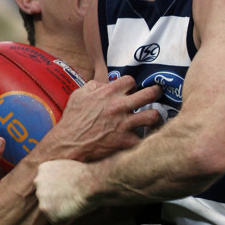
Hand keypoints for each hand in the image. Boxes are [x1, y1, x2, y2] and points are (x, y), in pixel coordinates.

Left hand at [34, 159, 98, 224]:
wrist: (90, 184)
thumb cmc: (87, 176)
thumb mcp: (68, 168)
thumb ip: (60, 177)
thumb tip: (63, 186)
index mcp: (44, 169)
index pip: (48, 184)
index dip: (62, 190)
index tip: (70, 189)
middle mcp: (38, 182)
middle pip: (47, 197)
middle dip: (59, 200)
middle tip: (73, 197)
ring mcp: (41, 197)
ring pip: (51, 210)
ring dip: (63, 210)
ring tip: (75, 202)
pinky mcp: (46, 210)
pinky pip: (58, 221)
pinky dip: (67, 219)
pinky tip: (75, 209)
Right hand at [42, 77, 161, 160]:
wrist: (67, 144)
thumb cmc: (72, 120)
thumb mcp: (79, 95)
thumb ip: (94, 86)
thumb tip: (105, 84)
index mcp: (108, 93)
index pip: (130, 81)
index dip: (132, 85)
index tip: (132, 91)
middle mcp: (119, 106)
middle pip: (149, 94)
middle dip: (156, 93)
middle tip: (157, 96)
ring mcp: (123, 124)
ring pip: (153, 116)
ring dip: (155, 118)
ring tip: (154, 120)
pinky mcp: (125, 142)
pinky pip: (143, 140)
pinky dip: (145, 141)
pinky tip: (146, 140)